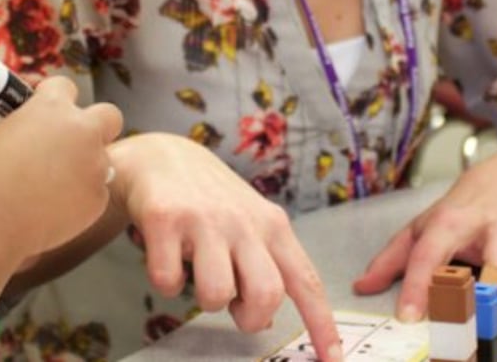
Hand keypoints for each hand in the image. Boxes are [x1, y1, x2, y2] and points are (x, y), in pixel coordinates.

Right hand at [0, 76, 122, 253]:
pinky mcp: (97, 198)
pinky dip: (80, 200)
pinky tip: (53, 210)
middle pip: (108, 116)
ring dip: (85, 168)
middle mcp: (80, 130)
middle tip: (74, 143)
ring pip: (103, 160)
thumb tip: (26, 134)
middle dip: (95, 127)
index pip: (66, 88)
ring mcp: (94, 165)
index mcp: (52, 107)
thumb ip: (24, 127)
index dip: (57, 100)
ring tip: (52, 187)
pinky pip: (96, 194)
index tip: (49, 113)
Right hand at [110, 133, 343, 361]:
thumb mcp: (250, 224)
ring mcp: (205, 220)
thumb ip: (266, 265)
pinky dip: (164, 283)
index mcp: (273, 226)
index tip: (334, 359)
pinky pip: (168, 282)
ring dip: (205, 300)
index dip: (321, 324)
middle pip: (267, 294)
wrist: (162, 155)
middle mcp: (245, 222)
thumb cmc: (212, 200)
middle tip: (236, 307)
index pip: (306, 281)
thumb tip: (269, 318)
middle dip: (250, 318)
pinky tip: (166, 257)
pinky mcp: (166, 219)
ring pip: (217, 294)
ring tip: (197, 273)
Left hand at [351, 142, 496, 318]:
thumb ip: (391, 259)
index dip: (418, 286)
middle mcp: (484, 225)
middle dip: (486, 277)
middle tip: (478, 308)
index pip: (429, 255)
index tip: (411, 316)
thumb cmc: (458, 212)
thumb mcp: (420, 229)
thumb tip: (362, 285)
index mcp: (448, 224)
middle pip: (487, 248)